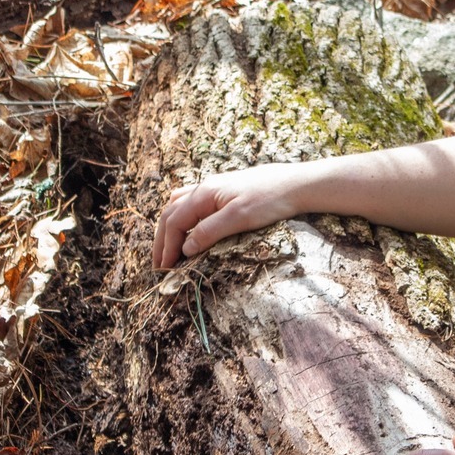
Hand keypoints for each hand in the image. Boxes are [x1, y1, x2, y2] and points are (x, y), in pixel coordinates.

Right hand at [152, 164, 309, 268]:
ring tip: (166, 249)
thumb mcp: (239, 218)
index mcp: (204, 193)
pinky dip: (180, 217)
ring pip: (177, 207)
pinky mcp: (222, 191)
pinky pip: (190, 202)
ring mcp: (212, 188)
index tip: (164, 270)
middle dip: (162, 240)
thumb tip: (185, 248)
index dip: (166, 247)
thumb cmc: (270, 200)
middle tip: (158, 266)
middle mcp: (203, 188)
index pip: (174, 222)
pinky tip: (184, 226)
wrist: (295, 183)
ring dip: (168, 228)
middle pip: (171, 214)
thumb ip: (210, 231)